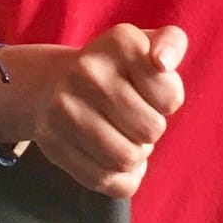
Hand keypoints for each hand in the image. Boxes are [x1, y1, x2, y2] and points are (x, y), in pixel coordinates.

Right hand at [0, 25, 187, 198]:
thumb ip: (172, 42)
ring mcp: (66, 108)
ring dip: (136, 156)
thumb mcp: (146, 45)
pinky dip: (117, 178)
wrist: (50, 84)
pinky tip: (110, 158)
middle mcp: (88, 70)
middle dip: (151, 130)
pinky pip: (104, 181)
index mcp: (120, 41)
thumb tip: (163, 62)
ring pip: (127, 159)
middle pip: (151, 130)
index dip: (168, 101)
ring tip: (124, 136)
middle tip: (136, 118)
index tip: (149, 91)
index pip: (170, 96)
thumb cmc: (115, 69)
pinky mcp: (53, 143)